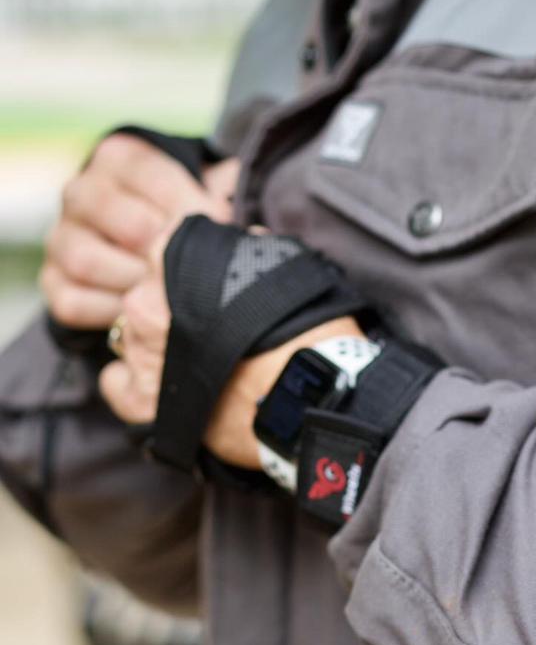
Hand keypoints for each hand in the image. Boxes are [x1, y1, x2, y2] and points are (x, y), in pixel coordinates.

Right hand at [40, 134, 235, 329]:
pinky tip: (139, 314)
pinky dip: (109, 314)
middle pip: (125, 223)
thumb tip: (231, 204)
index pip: (151, 173)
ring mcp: (61, 238)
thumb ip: (219, 188)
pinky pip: (73, 302)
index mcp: (118, 158)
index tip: (222, 229)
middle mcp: (80, 192)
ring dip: (136, 284)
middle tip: (195, 269)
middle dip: (168, 252)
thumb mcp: (201, 189)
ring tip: (169, 293)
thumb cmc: (180, 215)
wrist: (139, 247)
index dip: (191, 205)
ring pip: (88, 262)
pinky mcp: (53, 283)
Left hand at [98, 222, 361, 470]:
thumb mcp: (282, 261)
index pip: (162, 246)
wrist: (310, 394)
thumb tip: (240, 241)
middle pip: (144, 295)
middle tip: (213, 328)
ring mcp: (140, 353)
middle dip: (171, 308)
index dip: (191, 266)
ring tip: (199, 362)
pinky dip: (133, 383)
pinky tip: (164, 387)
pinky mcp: (143, 402)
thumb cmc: (304, 326)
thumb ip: (245, 246)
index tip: (214, 284)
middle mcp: (145, 302)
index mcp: (173, 259)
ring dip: (155, 344)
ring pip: (129, 337)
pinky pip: (115, 383)